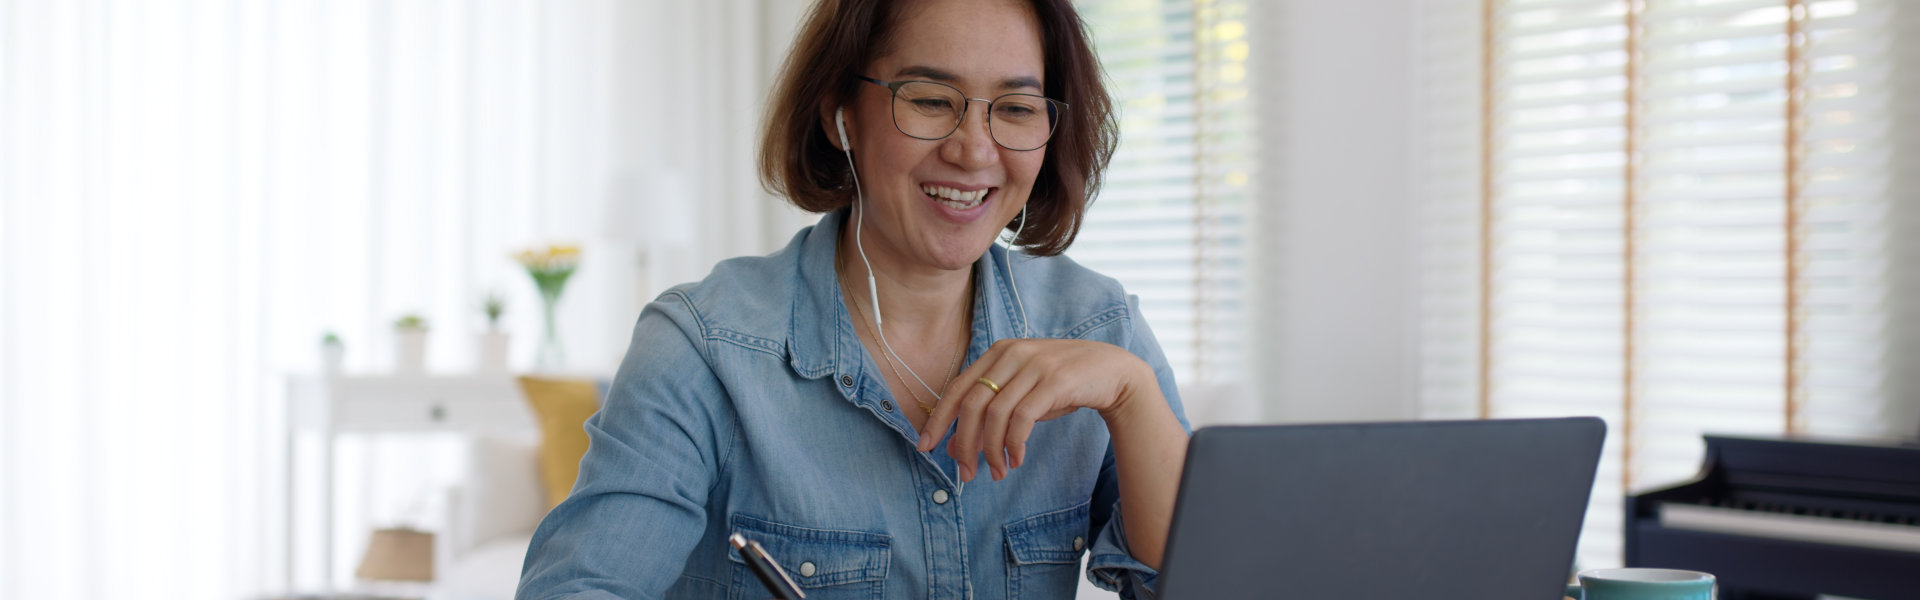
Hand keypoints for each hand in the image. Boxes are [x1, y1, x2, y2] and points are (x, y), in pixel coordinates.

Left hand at [914, 338, 1152, 481]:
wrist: (1111, 372)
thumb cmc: (1061, 385)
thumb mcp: (1021, 396)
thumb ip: (990, 414)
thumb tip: (955, 445)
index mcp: (997, 353)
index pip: (957, 388)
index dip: (939, 419)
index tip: (926, 447)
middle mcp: (1011, 354)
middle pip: (972, 404)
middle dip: (964, 443)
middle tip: (965, 473)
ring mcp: (1033, 365)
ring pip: (996, 415)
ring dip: (992, 450)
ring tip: (997, 472)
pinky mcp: (1054, 381)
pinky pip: (1022, 419)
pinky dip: (1014, 444)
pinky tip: (1017, 459)